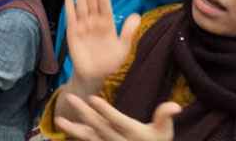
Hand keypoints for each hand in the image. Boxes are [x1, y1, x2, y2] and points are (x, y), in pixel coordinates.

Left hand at [56, 95, 180, 140]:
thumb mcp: (164, 132)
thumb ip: (165, 117)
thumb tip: (176, 105)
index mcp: (134, 133)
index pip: (117, 121)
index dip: (105, 111)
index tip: (93, 98)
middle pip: (99, 127)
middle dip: (84, 113)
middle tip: (70, 97)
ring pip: (89, 138)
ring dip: (74, 129)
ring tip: (59, 120)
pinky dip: (76, 137)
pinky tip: (63, 129)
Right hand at [64, 0, 138, 87]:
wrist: (95, 76)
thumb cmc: (110, 62)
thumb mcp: (123, 48)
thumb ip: (128, 31)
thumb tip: (136, 15)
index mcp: (107, 23)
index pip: (104, 3)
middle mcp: (94, 21)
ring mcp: (83, 25)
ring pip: (82, 4)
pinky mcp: (73, 32)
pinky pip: (71, 15)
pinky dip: (69, 3)